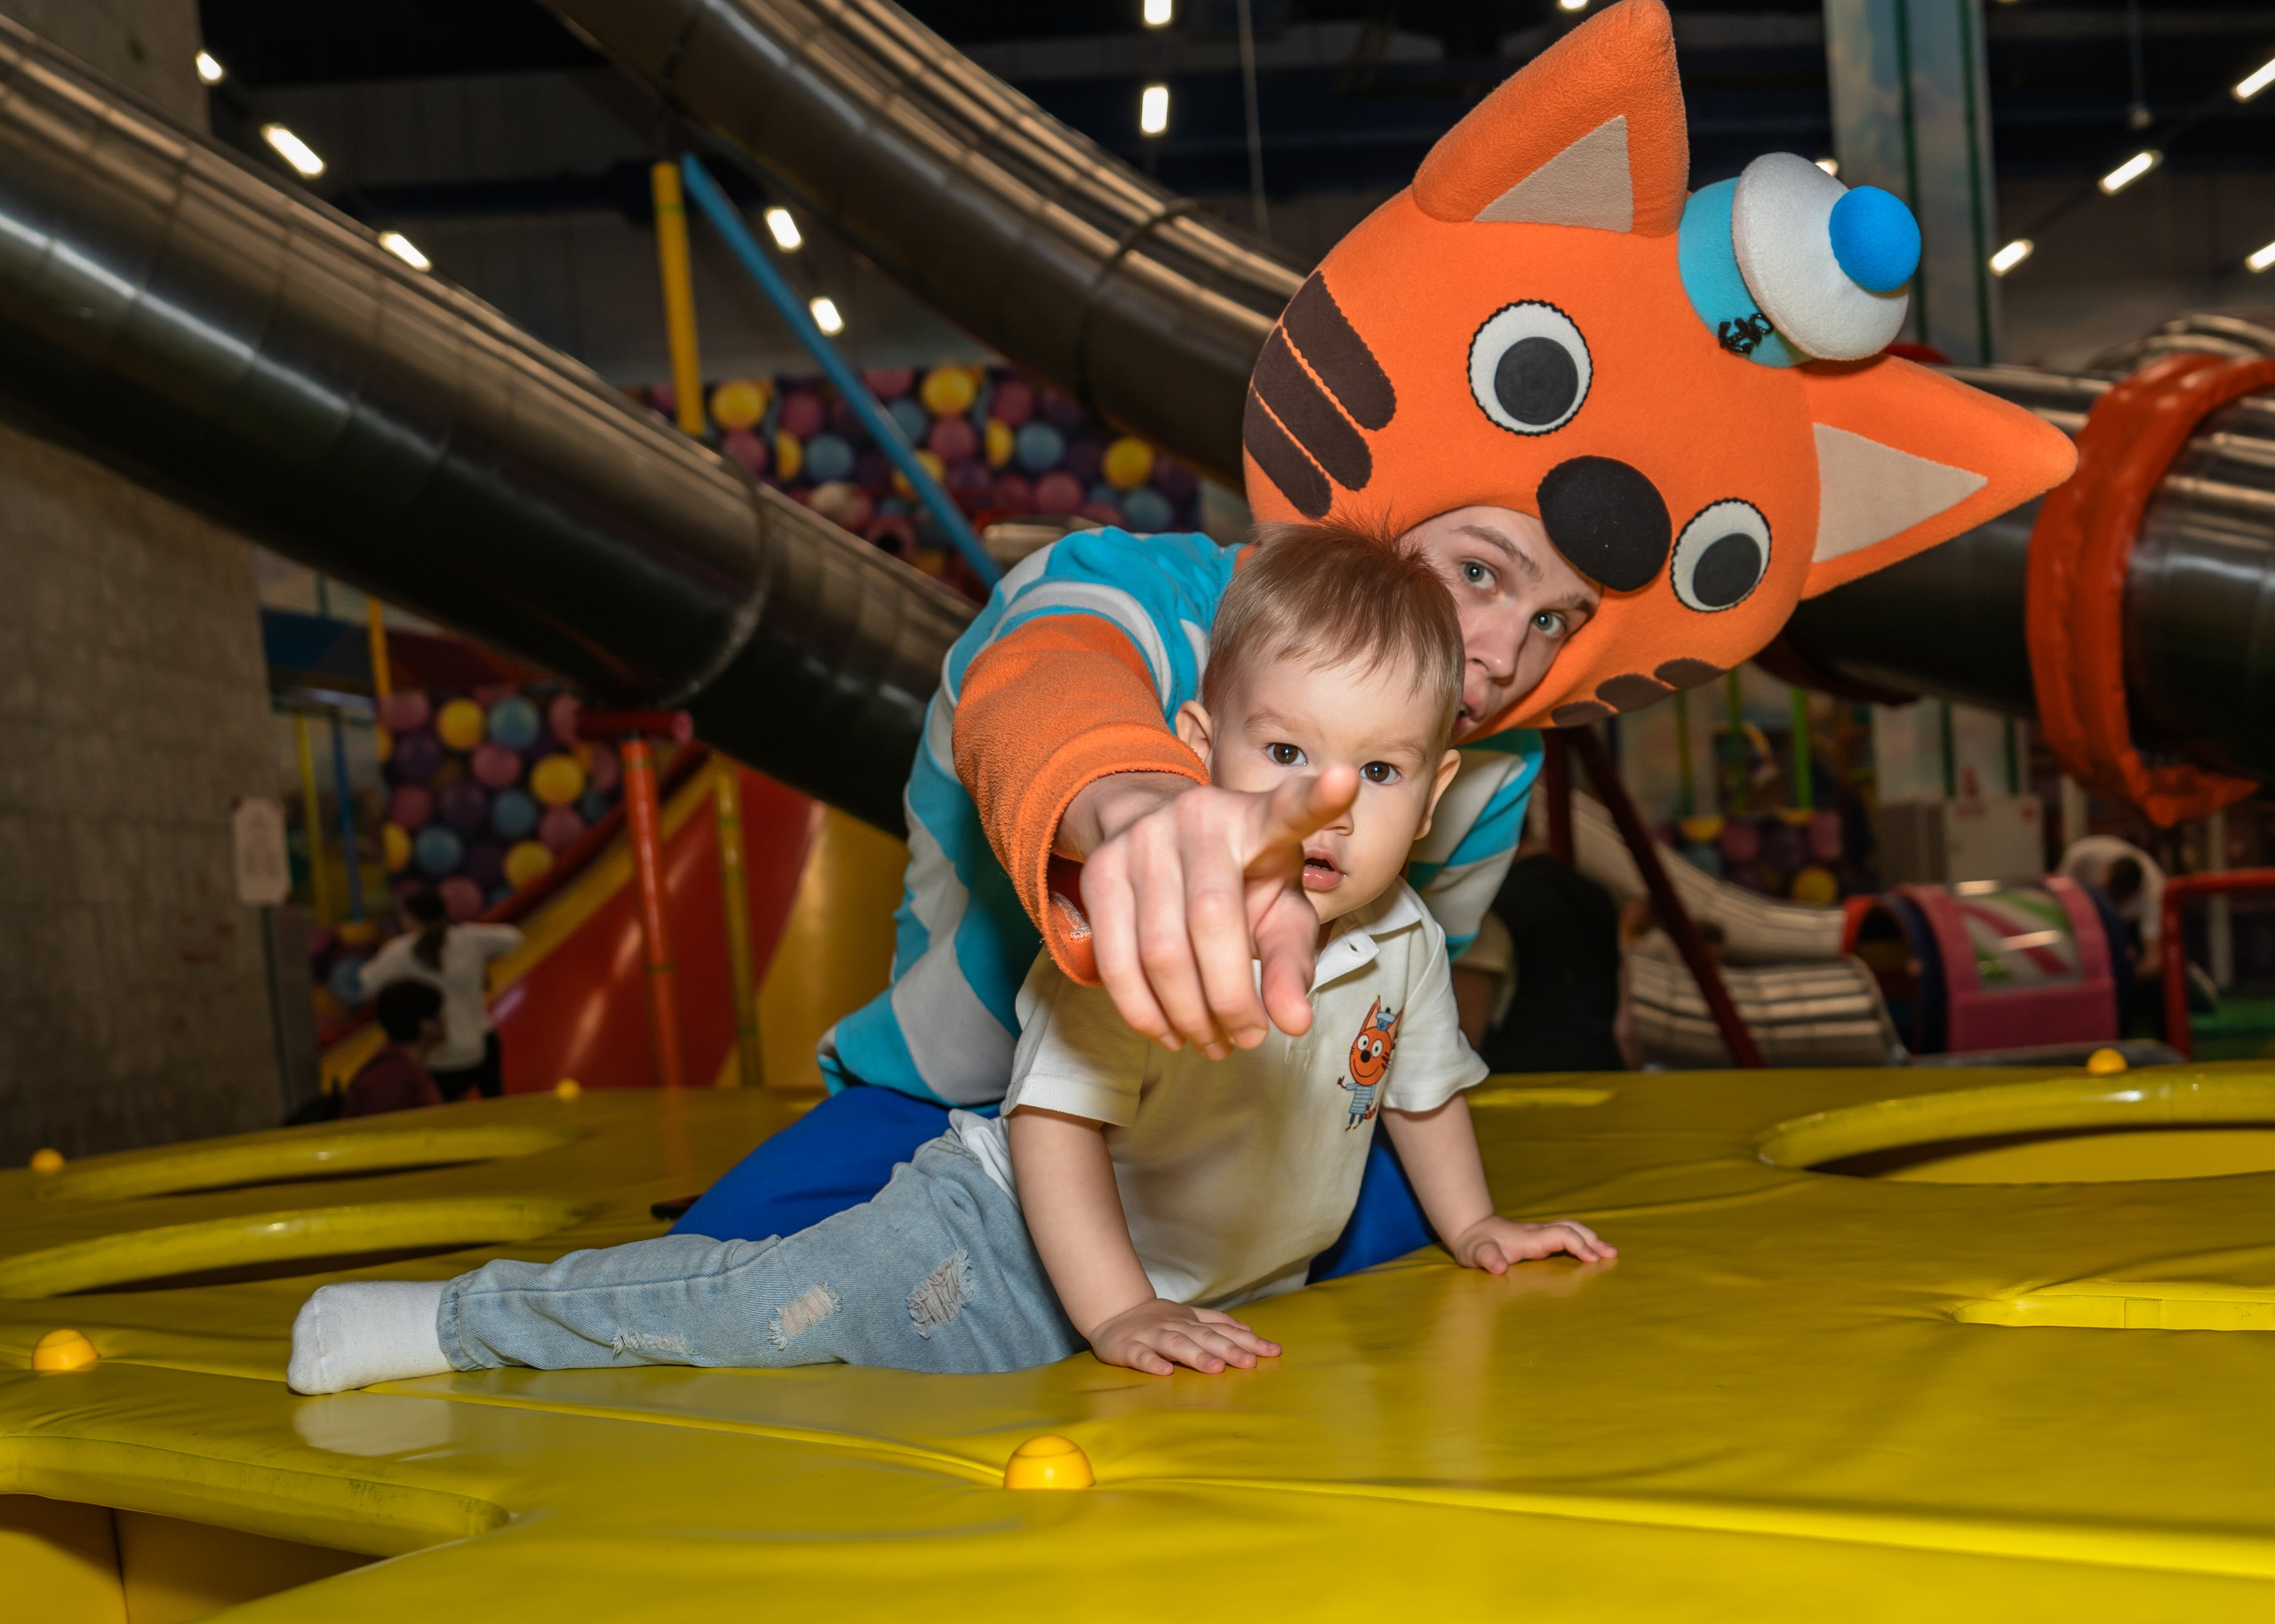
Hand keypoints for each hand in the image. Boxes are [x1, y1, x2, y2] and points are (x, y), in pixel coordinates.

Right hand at [1071, 766, 1359, 1055]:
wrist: (1158, 840)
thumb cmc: (1241, 882)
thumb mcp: (1280, 913)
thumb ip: (1292, 963)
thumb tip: (1292, 1023)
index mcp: (1259, 820)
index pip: (1290, 809)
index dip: (1319, 798)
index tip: (1346, 781)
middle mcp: (1199, 818)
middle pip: (1211, 920)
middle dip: (1230, 998)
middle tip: (1247, 1038)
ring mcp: (1142, 840)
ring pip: (1158, 950)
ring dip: (1187, 1014)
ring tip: (1211, 1042)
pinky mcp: (1101, 870)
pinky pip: (1114, 960)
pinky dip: (1143, 1012)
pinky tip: (1169, 1032)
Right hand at [1085, 1298, 1282, 1375]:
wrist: (1112, 1313)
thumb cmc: (1155, 1319)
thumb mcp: (1188, 1316)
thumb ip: (1216, 1322)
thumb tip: (1247, 1329)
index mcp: (1191, 1322)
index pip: (1224, 1330)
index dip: (1248, 1340)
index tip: (1273, 1351)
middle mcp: (1176, 1326)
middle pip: (1205, 1337)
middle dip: (1228, 1350)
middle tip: (1250, 1363)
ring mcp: (1152, 1336)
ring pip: (1176, 1344)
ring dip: (1196, 1356)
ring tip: (1215, 1369)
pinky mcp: (1128, 1348)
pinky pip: (1141, 1356)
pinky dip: (1152, 1363)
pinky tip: (1165, 1373)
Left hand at [1450, 1217, 1615, 1274]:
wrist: (1470, 1230)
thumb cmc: (1475, 1245)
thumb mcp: (1475, 1254)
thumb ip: (1487, 1259)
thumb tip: (1499, 1267)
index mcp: (1529, 1238)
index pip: (1560, 1235)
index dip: (1578, 1245)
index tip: (1593, 1259)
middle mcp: (1538, 1233)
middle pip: (1571, 1228)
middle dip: (1593, 1240)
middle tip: (1612, 1254)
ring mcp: (1540, 1234)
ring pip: (1571, 1229)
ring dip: (1591, 1239)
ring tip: (1609, 1253)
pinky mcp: (1540, 1238)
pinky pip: (1566, 1236)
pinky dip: (1582, 1241)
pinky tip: (1591, 1251)